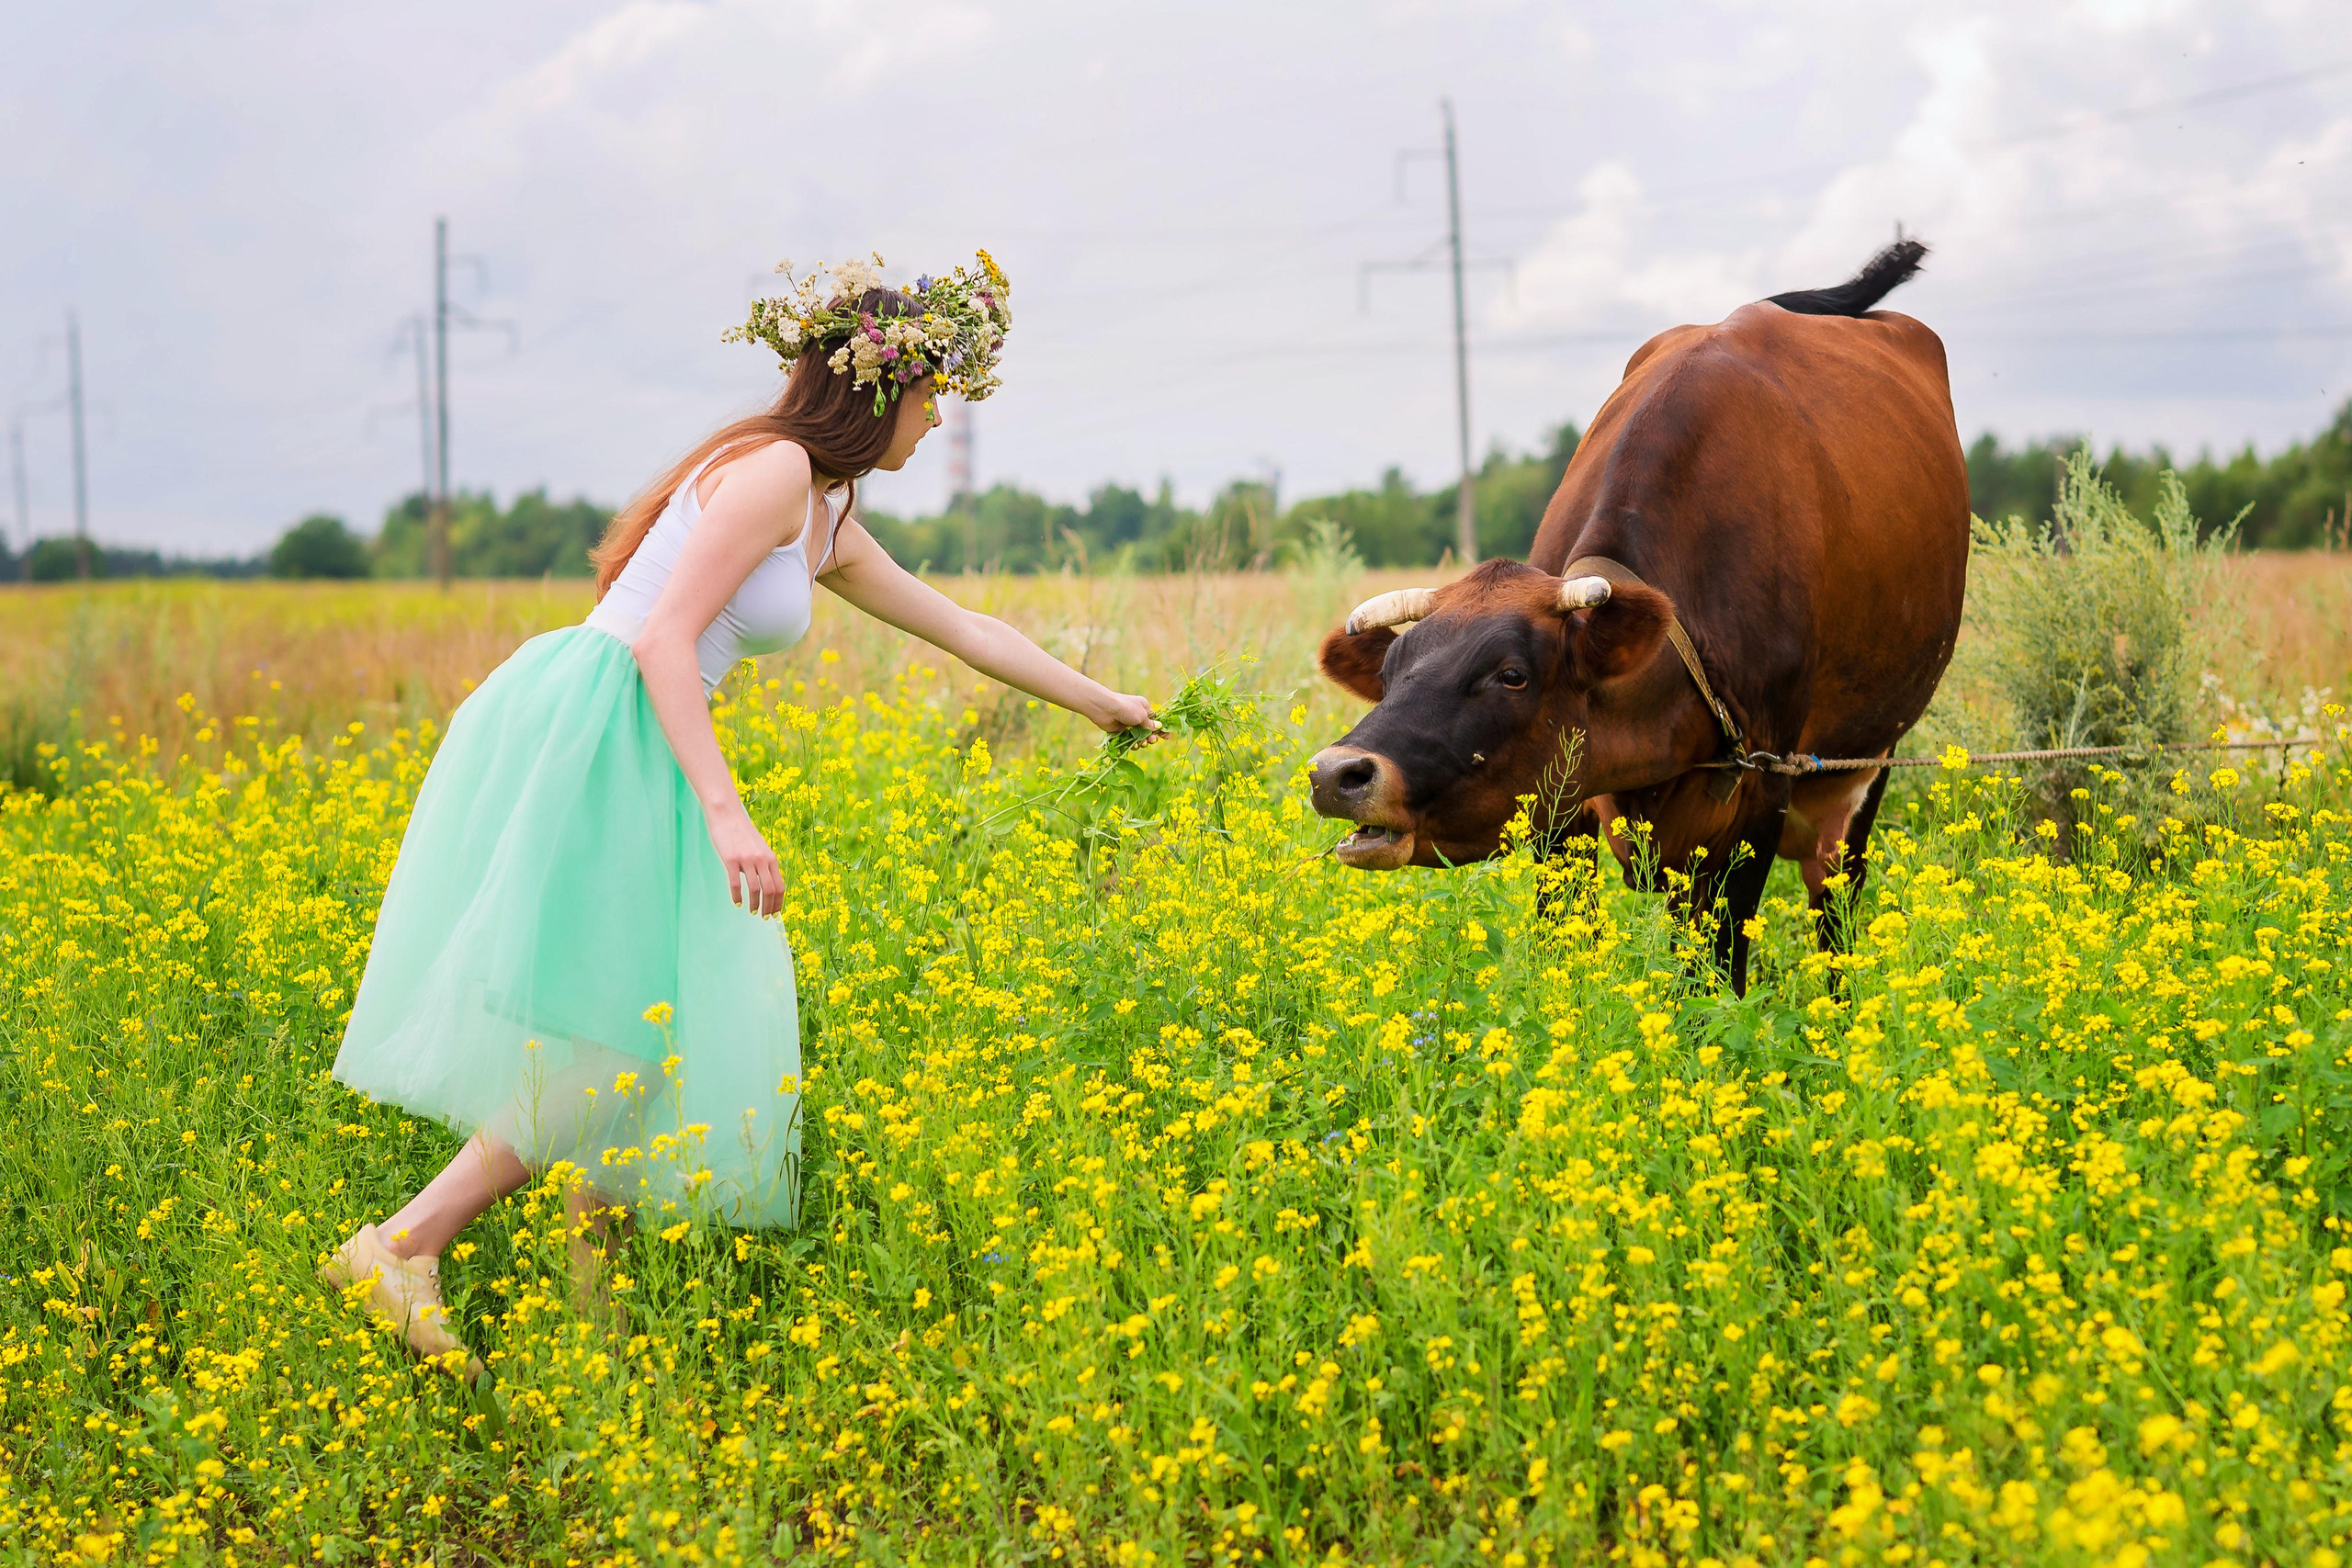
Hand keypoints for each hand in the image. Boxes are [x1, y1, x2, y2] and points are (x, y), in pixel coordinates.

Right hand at [705, 799, 784, 916]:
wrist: (727, 815)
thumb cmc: (742, 833)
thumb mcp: (759, 848)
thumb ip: (765, 864)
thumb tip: (767, 884)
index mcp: (771, 858)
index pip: (780, 886)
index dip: (779, 902)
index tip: (775, 913)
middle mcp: (762, 860)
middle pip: (770, 890)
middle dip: (769, 907)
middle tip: (764, 918)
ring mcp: (747, 860)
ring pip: (754, 889)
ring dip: (755, 905)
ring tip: (753, 912)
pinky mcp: (730, 860)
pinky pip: (736, 884)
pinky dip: (737, 897)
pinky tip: (737, 903)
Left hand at [1095, 691, 1161, 740]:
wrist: (1105, 709)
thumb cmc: (1126, 709)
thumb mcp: (1142, 716)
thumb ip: (1150, 724)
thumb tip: (1159, 727)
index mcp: (1144, 707)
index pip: (1156, 720)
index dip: (1162, 729)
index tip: (1166, 738)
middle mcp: (1137, 715)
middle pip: (1148, 730)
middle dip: (1152, 737)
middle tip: (1152, 741)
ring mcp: (1129, 724)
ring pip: (1140, 736)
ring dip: (1143, 742)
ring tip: (1142, 743)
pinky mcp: (1121, 731)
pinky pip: (1130, 740)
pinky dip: (1133, 744)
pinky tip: (1135, 745)